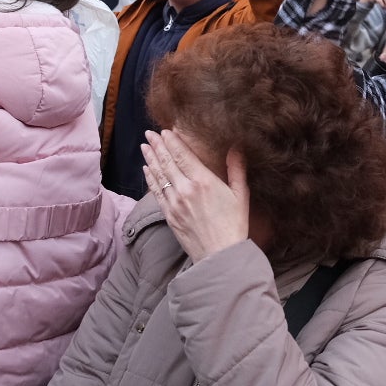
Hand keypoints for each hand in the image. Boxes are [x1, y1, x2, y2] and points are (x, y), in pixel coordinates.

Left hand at [141, 129, 248, 262]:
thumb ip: (237, 169)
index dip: (172, 141)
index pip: (183, 155)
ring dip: (150, 158)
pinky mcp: (169, 215)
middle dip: (158, 145)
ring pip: (159, 175)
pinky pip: (156, 192)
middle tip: (150, 133)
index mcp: (204, 181)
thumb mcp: (241, 195)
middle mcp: (186, 189)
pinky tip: (146, 169)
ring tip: (144, 145)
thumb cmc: (234, 225)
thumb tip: (236, 147)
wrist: (220, 255)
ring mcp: (175, 203)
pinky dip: (150, 178)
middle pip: (167, 162)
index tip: (166, 130)